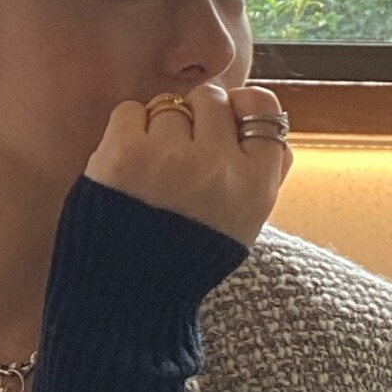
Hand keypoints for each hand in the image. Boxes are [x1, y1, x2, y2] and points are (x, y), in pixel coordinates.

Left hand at [84, 83, 292, 246]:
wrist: (126, 291)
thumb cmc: (185, 254)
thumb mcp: (245, 222)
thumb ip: (263, 172)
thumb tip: (266, 122)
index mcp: (256, 184)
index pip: (264, 110)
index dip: (242, 106)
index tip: (225, 118)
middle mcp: (218, 166)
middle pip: (212, 100)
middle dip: (195, 115)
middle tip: (179, 146)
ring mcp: (171, 156)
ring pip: (170, 105)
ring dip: (158, 127)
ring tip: (150, 167)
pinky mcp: (125, 152)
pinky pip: (131, 111)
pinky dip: (126, 130)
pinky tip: (126, 162)